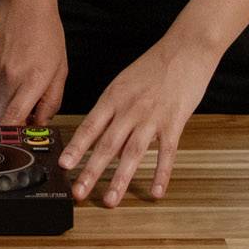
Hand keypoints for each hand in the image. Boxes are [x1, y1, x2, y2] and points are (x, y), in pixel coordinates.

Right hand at [0, 0, 67, 126]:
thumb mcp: (60, 71)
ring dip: (1, 116)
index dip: (16, 135)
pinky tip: (3, 97)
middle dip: (12, 127)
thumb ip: (51, 101)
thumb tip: (40, 122)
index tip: (25, 135)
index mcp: (30, 80)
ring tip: (15, 106)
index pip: (12, 121)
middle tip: (26, 119)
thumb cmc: (46, 35)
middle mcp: (7, 78)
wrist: (25, 5)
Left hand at [59, 33, 216, 206]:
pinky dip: (161, 173)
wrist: (185, 49)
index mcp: (113, 97)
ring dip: (120, 179)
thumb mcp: (124, 83)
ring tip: (110, 199)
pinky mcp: (174, 122)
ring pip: (132, 152)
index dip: (75, 148)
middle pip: (106, 144)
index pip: (89, 126)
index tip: (63, 165)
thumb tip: (104, 141)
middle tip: (78, 191)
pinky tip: (156, 191)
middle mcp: (129, 109)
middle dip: (90, 171)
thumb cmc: (154, 65)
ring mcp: (152, 117)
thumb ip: (113, 112)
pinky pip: (167, 152)